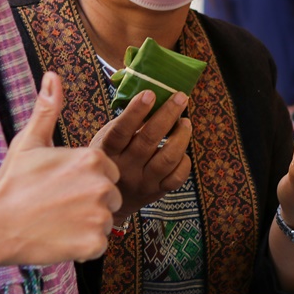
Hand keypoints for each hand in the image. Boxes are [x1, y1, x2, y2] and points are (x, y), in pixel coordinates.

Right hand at [0, 72, 121, 275]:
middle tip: (58, 206)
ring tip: (58, 221)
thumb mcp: (29, 142)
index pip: (106, 171)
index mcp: (92, 158)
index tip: (61, 186)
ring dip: (87, 224)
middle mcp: (103, 185)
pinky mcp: (96, 243)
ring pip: (106, 219)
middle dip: (91, 202)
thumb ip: (47, 109)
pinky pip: (100, 244)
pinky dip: (83, 245)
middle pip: (111, 196)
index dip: (85, 180)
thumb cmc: (12, 184)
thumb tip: (52, 76)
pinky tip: (60, 239)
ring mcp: (100, 215)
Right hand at [93, 90, 192, 221]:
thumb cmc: (112, 158)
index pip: (121, 131)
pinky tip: (183, 151)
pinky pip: (177, 177)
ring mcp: (142, 182)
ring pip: (167, 159)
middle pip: (148, 140)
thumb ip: (126, 123)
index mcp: (108, 152)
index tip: (150, 93)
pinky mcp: (157, 192)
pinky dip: (184, 161)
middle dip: (167, 115)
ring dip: (181, 137)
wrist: (112, 200)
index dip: (135, 111)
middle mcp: (125, 169)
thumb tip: (152, 94)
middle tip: (181, 97)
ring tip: (185, 122)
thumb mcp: (108, 140)